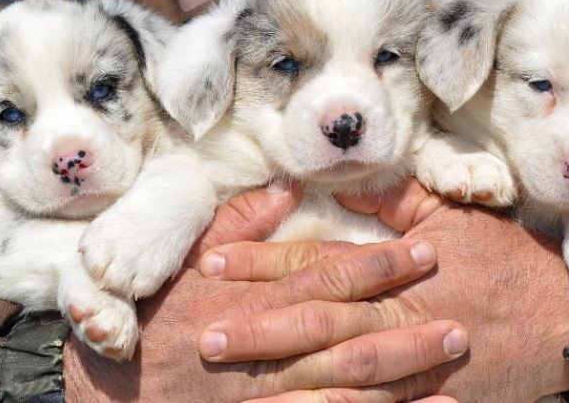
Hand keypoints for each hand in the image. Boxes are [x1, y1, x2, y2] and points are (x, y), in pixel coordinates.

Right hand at [63, 182, 465, 401]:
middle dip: (405, 317)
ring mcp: (268, 392)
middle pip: (348, 328)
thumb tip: (285, 187)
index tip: (425, 250)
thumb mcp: (183, 262)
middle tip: (456, 306)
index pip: (327, 274)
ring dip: (402, 370)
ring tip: (450, 356)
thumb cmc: (152, 321)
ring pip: (346, 380)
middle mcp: (266, 345)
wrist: (112, 393)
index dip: (380, 263)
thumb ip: (237, 224)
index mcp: (252, 296)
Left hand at [199, 179, 568, 399]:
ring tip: (243, 380)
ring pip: (340, 370)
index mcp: (396, 267)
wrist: (566, 315)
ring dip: (289, 375)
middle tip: (208, 338)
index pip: (317, 262)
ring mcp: (414, 362)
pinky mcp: (431, 396)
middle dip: (260, 329)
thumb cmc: (507, 258)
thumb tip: (343, 182)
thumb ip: (394, 200)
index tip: (214, 265)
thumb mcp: (453, 213)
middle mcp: (397, 313)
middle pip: (318, 321)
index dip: (263, 262)